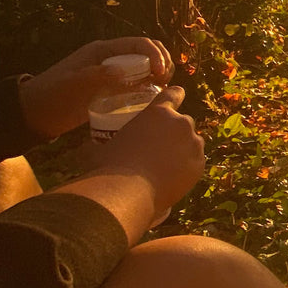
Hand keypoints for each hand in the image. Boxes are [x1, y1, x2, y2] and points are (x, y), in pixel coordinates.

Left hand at [18, 37, 173, 138]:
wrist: (37, 113)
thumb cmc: (53, 95)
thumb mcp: (74, 84)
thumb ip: (98, 76)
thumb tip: (125, 72)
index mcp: (103, 51)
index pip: (139, 44)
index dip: (155, 55)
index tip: (161, 73)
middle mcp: (111, 59)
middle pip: (147, 53)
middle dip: (163, 62)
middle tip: (166, 81)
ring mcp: (113, 75)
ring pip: (146, 68)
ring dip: (159, 75)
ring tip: (163, 90)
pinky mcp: (113, 91)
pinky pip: (138, 85)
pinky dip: (150, 89)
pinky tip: (153, 100)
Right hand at [93, 86, 204, 220]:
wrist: (128, 193)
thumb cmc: (110, 167)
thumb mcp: (103, 148)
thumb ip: (105, 142)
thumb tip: (88, 148)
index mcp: (158, 112)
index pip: (173, 94)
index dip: (176, 95)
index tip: (178, 95)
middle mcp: (180, 123)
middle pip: (183, 122)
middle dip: (174, 133)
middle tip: (160, 149)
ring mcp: (193, 144)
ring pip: (192, 143)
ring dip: (182, 150)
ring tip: (164, 167)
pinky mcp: (199, 164)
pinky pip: (195, 163)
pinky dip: (187, 168)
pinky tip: (171, 179)